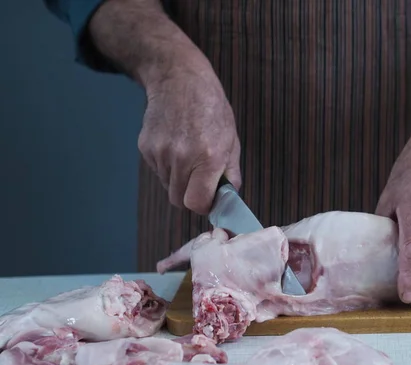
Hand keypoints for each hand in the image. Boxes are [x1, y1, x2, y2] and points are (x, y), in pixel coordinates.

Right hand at [138, 65, 241, 214]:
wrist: (179, 79)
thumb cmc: (211, 109)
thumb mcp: (231, 140)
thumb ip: (230, 174)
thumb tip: (228, 199)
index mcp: (208, 157)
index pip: (196, 203)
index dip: (203, 205)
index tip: (209, 198)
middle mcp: (181, 157)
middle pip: (178, 200)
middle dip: (190, 195)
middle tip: (200, 180)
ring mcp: (160, 152)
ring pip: (167, 186)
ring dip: (178, 180)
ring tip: (188, 154)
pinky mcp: (145, 147)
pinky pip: (157, 171)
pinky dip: (166, 166)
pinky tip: (175, 145)